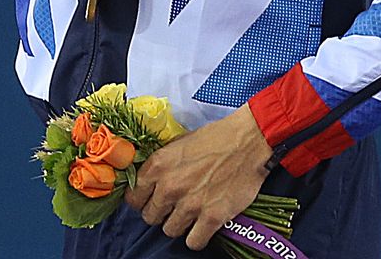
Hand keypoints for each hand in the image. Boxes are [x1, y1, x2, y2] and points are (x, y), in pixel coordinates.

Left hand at [124, 105, 271, 250]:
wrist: (246, 142)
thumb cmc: (215, 138)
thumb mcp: (178, 143)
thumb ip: (161, 163)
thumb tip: (149, 178)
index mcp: (158, 165)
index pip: (133, 198)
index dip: (140, 201)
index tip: (148, 201)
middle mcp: (170, 186)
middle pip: (150, 217)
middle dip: (159, 214)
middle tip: (170, 208)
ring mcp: (190, 204)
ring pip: (169, 231)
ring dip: (178, 225)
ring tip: (188, 216)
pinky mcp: (212, 218)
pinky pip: (193, 242)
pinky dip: (196, 238)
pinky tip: (201, 228)